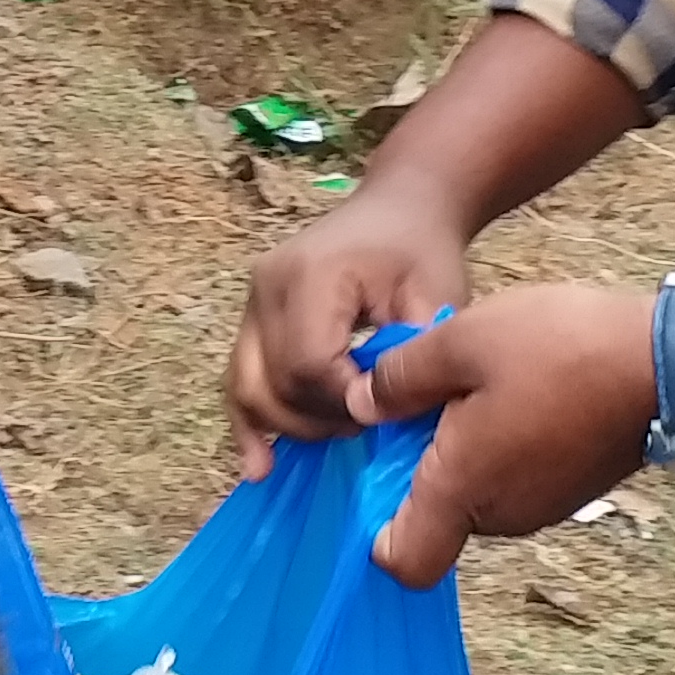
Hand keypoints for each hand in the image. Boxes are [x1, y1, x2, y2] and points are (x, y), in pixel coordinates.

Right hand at [226, 191, 476, 472]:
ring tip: (333, 437)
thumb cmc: (423, 252)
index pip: (310, 363)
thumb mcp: (434, 296)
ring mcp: (252, 301)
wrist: (398, 208)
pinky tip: (258, 466)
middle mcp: (267, 286)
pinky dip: (249, 424)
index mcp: (312, 275)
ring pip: (248, 387)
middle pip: (275, 382)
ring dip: (289, 426)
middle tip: (369, 424)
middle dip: (320, 419)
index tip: (386, 412)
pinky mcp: (251, 316)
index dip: (344, 402)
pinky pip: (240, 379)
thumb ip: (405, 354)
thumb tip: (370, 412)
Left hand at [352, 285, 655, 586]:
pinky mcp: (571, 490)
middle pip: (437, 516)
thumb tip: (362, 406)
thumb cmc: (562, 348)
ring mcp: (542, 506)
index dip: (376, 530)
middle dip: (422, 463)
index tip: (376, 469)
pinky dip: (506, 445)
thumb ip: (401, 379)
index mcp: (463, 489)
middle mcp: (501, 514)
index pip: (403, 562)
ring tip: (484, 380)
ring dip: (466, 448)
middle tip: (432, 391)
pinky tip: (524, 388)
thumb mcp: (462, 341)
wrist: (669, 361)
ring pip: (478, 493)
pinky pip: (516, 478)